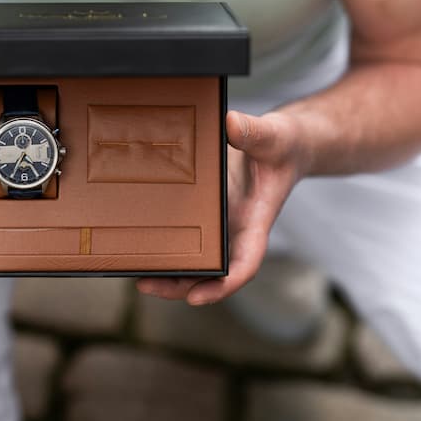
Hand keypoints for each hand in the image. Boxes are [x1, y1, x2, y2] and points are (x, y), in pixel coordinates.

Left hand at [136, 110, 309, 304]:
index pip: (244, 264)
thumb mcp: (274, 135)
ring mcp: (221, 227)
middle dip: (181, 286)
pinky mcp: (207, 216)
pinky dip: (166, 248)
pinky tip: (140, 248)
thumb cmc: (283, 145)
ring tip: (136, 276)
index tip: (197, 297)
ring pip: (196, 262)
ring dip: (169, 275)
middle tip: (145, 284)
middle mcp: (236, 232)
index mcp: (256, 222)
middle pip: (212, 273)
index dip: (222, 285)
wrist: (284, 144)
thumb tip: (231, 123)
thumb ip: (255, 132)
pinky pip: (186, 238)